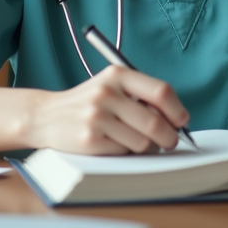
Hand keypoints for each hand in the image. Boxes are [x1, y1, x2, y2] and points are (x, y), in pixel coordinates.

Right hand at [24, 66, 189, 154]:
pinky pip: (124, 153)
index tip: (182, 121)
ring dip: (145, 147)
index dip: (177, 110)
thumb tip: (177, 120)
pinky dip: (124, 152)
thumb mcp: (112, 86)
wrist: (45, 116)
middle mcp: (107, 93)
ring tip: (131, 139)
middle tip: (168, 142)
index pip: (161, 92)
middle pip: (156, 122)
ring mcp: (97, 117)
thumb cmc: (87, 103)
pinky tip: (111, 143)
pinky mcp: (89, 140)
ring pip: (143, 142)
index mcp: (117, 74)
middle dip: (169, 137)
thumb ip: (141, 96)